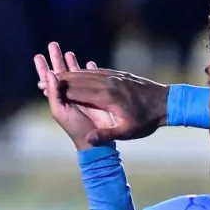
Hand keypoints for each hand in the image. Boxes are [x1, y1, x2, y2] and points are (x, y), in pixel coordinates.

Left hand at [34, 43, 117, 150]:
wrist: (95, 138)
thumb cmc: (75, 127)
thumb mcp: (60, 111)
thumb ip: (54, 93)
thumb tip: (50, 73)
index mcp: (58, 98)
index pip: (48, 80)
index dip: (43, 68)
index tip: (38, 56)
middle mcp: (68, 94)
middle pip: (61, 73)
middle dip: (56, 59)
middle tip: (52, 44)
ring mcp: (82, 94)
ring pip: (75, 74)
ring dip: (72, 63)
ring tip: (68, 51)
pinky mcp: (95, 95)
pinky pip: (92, 79)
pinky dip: (90, 71)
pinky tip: (89, 63)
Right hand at [53, 68, 168, 145]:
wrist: (166, 103)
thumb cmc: (147, 121)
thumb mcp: (127, 132)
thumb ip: (107, 135)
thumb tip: (88, 139)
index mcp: (108, 96)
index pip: (78, 91)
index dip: (60, 89)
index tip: (45, 88)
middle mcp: (109, 83)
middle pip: (80, 79)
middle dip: (60, 78)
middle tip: (43, 77)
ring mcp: (115, 77)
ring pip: (88, 73)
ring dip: (71, 73)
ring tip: (56, 73)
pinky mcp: (120, 75)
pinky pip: (98, 72)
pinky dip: (85, 71)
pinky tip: (79, 71)